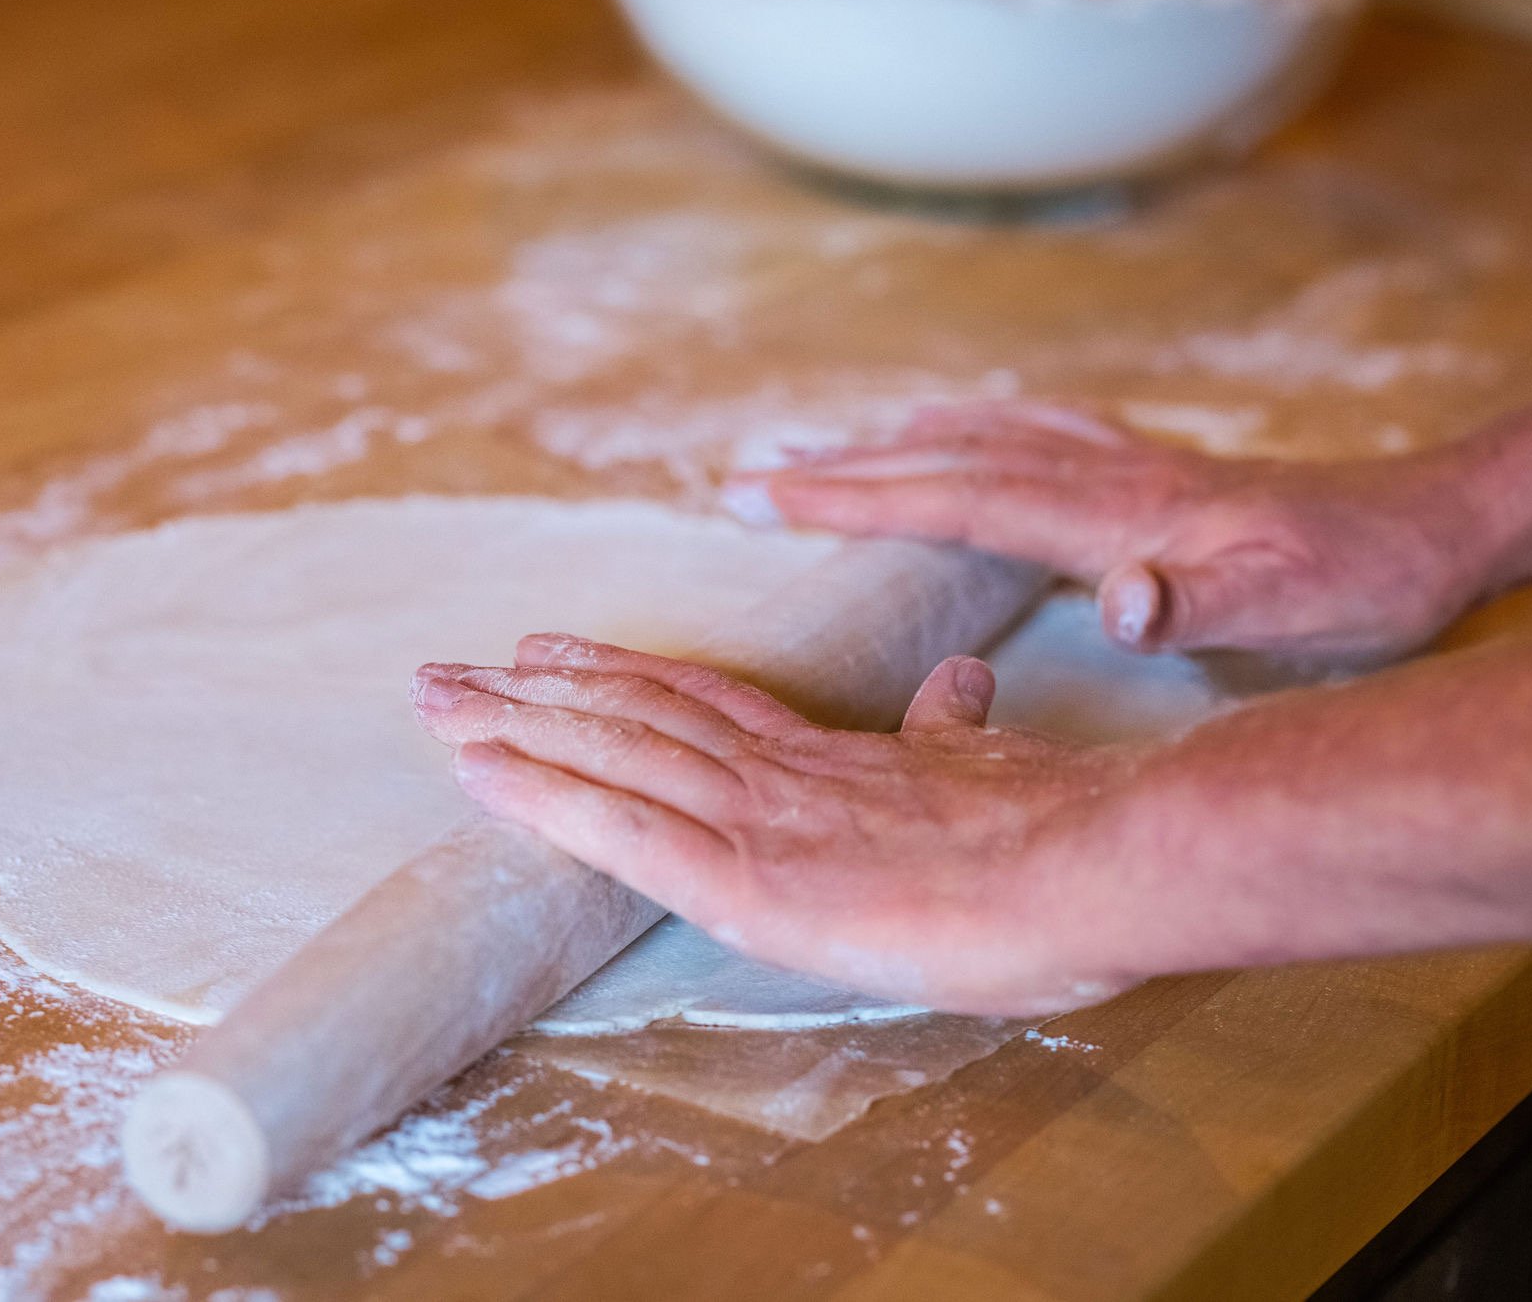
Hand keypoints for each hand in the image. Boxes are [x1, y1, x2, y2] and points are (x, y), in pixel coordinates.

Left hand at [411, 634, 1138, 1015]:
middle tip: (443, 672)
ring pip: (610, 754)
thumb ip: (957, 730)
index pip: (701, 701)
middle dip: (530, 695)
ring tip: (433, 702)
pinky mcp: (748, 880)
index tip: (548, 652)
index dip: (617, 675)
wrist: (1099, 865)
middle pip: (631, 714)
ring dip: (512, 730)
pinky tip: (480, 774)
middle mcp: (777, 774)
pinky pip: (623, 828)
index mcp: (834, 758)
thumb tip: (960, 681)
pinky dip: (543, 796)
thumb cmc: (1066, 840)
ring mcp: (758, 820)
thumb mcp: (1000, 768)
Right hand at [722, 401, 1510, 665]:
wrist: (1433, 526)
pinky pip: (1032, 434)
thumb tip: (1116, 602)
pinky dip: (971, 429)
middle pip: (943, 459)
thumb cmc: (1355, 580)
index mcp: (1109, 515)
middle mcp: (1102, 476)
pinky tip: (956, 429)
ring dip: (891, 444)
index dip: (851, 497)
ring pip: (980, 439)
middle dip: (837, 468)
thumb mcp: (1287, 611)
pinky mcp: (1150, 470)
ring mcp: (1124, 465)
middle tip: (742, 473)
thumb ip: (1200, 605)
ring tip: (817, 446)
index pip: (952, 498)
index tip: (759, 493)